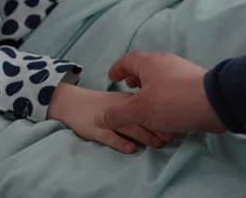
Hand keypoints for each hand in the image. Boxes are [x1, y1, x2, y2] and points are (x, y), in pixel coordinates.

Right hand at [47, 82, 173, 153]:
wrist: (72, 103)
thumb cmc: (104, 103)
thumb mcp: (127, 100)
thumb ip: (145, 105)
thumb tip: (167, 122)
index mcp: (129, 96)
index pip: (150, 101)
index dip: (163, 112)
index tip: (173, 123)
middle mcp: (121, 104)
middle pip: (143, 114)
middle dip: (158, 127)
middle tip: (170, 138)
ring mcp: (107, 116)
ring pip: (130, 125)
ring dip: (146, 136)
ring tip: (157, 145)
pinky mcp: (95, 129)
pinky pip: (110, 136)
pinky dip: (121, 142)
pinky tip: (131, 149)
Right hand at [95, 52, 226, 133]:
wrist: (215, 102)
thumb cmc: (172, 102)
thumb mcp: (139, 111)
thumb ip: (117, 114)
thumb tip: (98, 117)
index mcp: (149, 62)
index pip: (128, 60)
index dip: (118, 68)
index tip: (112, 77)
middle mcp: (165, 61)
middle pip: (145, 65)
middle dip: (135, 77)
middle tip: (129, 87)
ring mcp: (182, 69)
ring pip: (161, 74)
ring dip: (151, 85)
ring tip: (147, 100)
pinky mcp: (195, 81)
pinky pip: (174, 83)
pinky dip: (165, 92)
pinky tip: (167, 107)